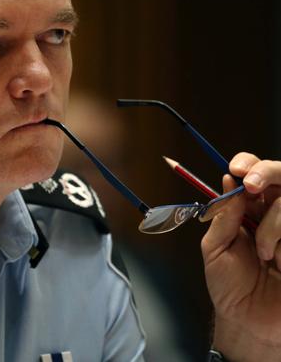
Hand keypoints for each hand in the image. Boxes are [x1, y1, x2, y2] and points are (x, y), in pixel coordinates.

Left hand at [202, 152, 280, 361]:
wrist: (250, 324)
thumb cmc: (229, 287)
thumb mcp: (215, 249)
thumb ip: (222, 217)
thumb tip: (228, 181)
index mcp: (249, 211)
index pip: (254, 174)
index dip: (249, 164)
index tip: (237, 169)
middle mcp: (275, 214)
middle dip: (267, 172)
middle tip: (251, 185)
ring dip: (271, 225)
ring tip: (263, 254)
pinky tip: (280, 264)